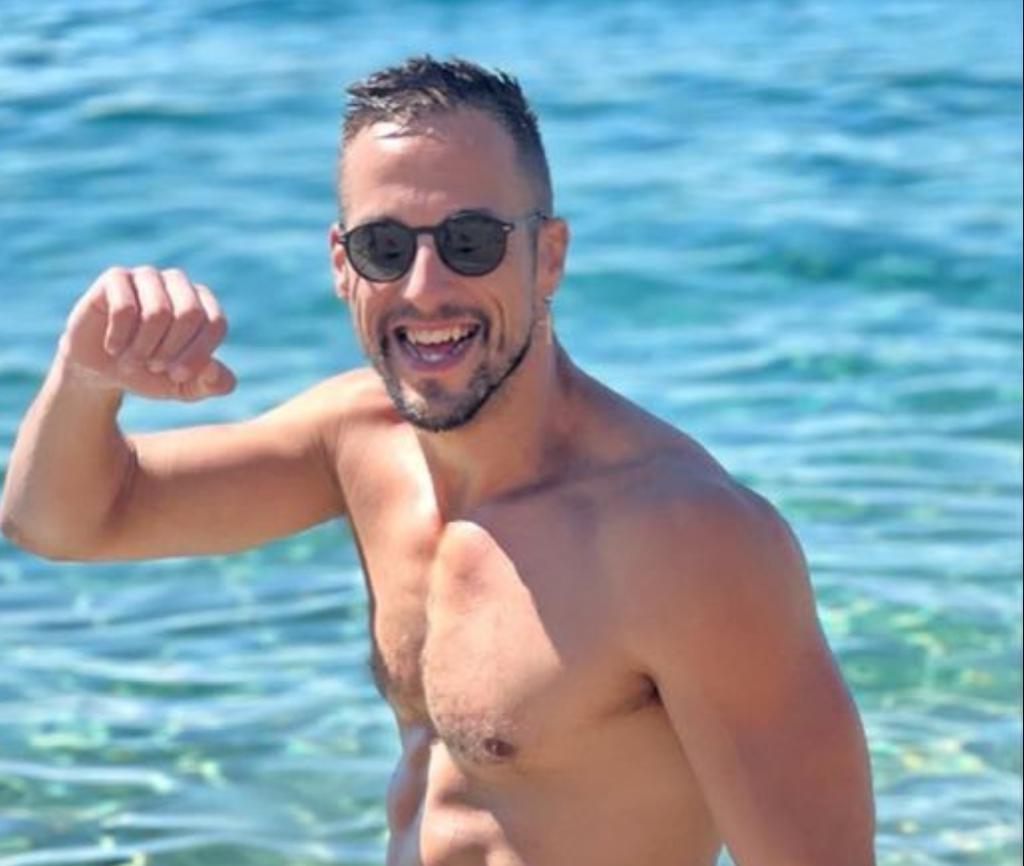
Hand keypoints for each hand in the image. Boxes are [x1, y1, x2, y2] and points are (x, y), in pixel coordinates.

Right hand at [60, 266, 235, 400]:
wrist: (102, 370)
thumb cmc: (150, 373)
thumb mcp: (185, 387)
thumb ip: (211, 384)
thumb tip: (216, 370)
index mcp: (203, 303)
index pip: (215, 323)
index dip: (198, 354)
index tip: (178, 376)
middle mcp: (178, 283)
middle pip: (190, 313)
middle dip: (171, 349)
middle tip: (154, 366)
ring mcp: (147, 276)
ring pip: (157, 312)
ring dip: (143, 347)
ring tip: (132, 360)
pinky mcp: (116, 278)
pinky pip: (124, 308)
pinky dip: (120, 338)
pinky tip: (113, 347)